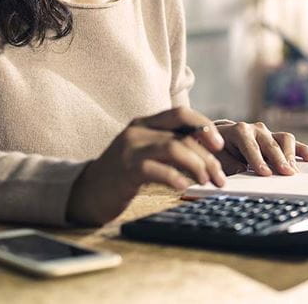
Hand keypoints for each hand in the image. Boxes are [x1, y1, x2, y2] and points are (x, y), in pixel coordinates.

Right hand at [66, 107, 226, 225]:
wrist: (86, 193)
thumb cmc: (122, 175)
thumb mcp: (146, 152)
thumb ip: (170, 146)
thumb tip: (208, 151)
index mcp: (145, 123)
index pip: (181, 114)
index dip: (204, 126)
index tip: (220, 146)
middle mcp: (137, 131)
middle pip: (183, 136)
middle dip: (208, 157)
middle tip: (220, 177)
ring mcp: (130, 149)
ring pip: (174, 148)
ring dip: (197, 166)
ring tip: (207, 182)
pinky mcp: (125, 169)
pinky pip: (157, 169)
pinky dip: (176, 178)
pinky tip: (184, 187)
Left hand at [214, 121, 307, 175]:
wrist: (220, 139)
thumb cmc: (218, 150)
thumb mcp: (217, 157)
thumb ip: (227, 163)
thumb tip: (241, 169)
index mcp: (239, 131)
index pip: (250, 145)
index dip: (257, 159)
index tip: (265, 173)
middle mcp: (256, 129)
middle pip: (270, 143)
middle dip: (278, 159)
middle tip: (285, 173)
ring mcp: (269, 133)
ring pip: (284, 139)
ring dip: (291, 155)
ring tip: (294, 171)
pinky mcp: (277, 140)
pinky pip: (293, 143)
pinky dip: (302, 150)